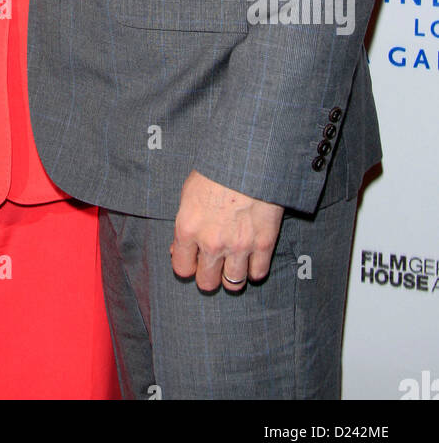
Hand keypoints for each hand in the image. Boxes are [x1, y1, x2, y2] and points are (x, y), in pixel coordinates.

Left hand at [170, 170, 283, 292]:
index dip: (188, 266)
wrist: (249, 158)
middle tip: (215, 263)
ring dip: (232, 276)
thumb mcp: (189, 193)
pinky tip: (252, 258)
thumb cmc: (216, 171)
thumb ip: (184, 225)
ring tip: (234, 263)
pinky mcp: (263, 244)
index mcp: (188, 229)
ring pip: (232, 284)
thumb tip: (179, 249)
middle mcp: (211, 243)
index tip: (194, 260)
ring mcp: (239, 246)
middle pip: (207, 282)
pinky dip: (255, 269)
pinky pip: (258, 274)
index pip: (182, 269)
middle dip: (209, 275)